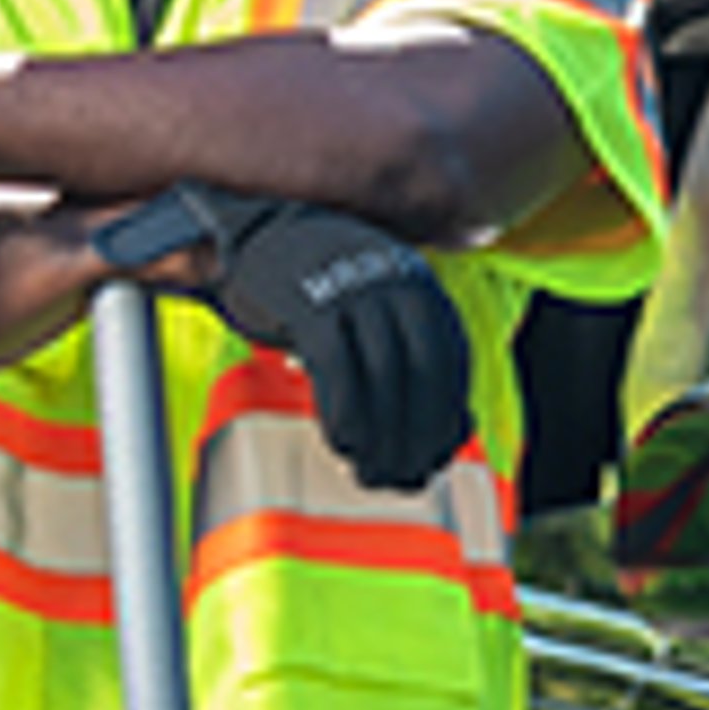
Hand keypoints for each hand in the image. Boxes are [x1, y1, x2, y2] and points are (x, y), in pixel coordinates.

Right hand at [99, 184, 471, 492]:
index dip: (446, 419)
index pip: (452, 362)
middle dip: (417, 435)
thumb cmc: (320, 287)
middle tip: (401, 477)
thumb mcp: (376, 310)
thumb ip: (410, 355)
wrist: (255, 232)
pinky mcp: (312, 302)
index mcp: (420, 285)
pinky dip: (346, 410)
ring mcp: (355, 289)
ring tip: (370, 470)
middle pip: (424, 373)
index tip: (434, 461)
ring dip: (382, 435)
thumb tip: (453, 428)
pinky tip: (343, 441)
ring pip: (386, 374)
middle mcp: (396, 282)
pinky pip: (338, 367)